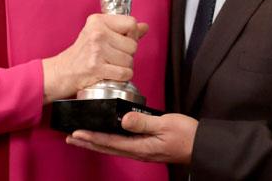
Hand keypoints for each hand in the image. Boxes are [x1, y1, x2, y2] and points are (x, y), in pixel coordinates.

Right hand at [42, 14, 147, 102]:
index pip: (131, 23)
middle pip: (133, 45)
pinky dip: (121, 77)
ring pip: (129, 60)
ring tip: (109, 66)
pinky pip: (124, 73)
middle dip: (127, 55)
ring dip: (123, 67)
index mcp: (98, 21)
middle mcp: (97, 32)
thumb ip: (123, 30)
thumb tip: (145, 27)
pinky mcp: (96, 67)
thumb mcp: (99, 35)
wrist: (60, 73)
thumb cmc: (81, 55)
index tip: (121, 42)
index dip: (132, 36)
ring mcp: (96, 50)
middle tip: (112, 57)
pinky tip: (110, 74)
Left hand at [66, 112, 196, 163]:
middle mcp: (138, 151)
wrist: (201, 146)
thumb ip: (144, 122)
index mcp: (140, 146)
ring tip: (82, 138)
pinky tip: (106, 137)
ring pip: (113, 147)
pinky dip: (109, 141)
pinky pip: (122, 145)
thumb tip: (124, 119)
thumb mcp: (166, 124)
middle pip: (107, 147)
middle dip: (88, 142)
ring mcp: (142, 151)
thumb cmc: (187, 135)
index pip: (109, 142)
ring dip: (96, 142)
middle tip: (70, 137)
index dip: (91, 137)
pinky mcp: (146, 148)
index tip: (76, 133)